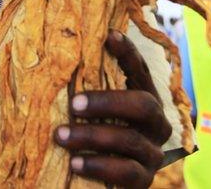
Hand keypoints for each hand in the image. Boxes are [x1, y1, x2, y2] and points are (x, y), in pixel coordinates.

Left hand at [54, 30, 171, 187]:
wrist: (111, 182)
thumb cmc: (98, 133)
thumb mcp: (98, 110)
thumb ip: (88, 89)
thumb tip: (54, 58)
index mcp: (146, 99)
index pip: (141, 71)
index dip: (129, 53)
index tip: (109, 36)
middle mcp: (156, 124)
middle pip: (144, 106)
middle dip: (108, 102)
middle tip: (73, 103)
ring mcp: (152, 152)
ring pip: (130, 140)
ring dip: (92, 136)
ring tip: (60, 135)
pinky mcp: (144, 179)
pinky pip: (127, 173)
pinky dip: (100, 166)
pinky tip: (75, 163)